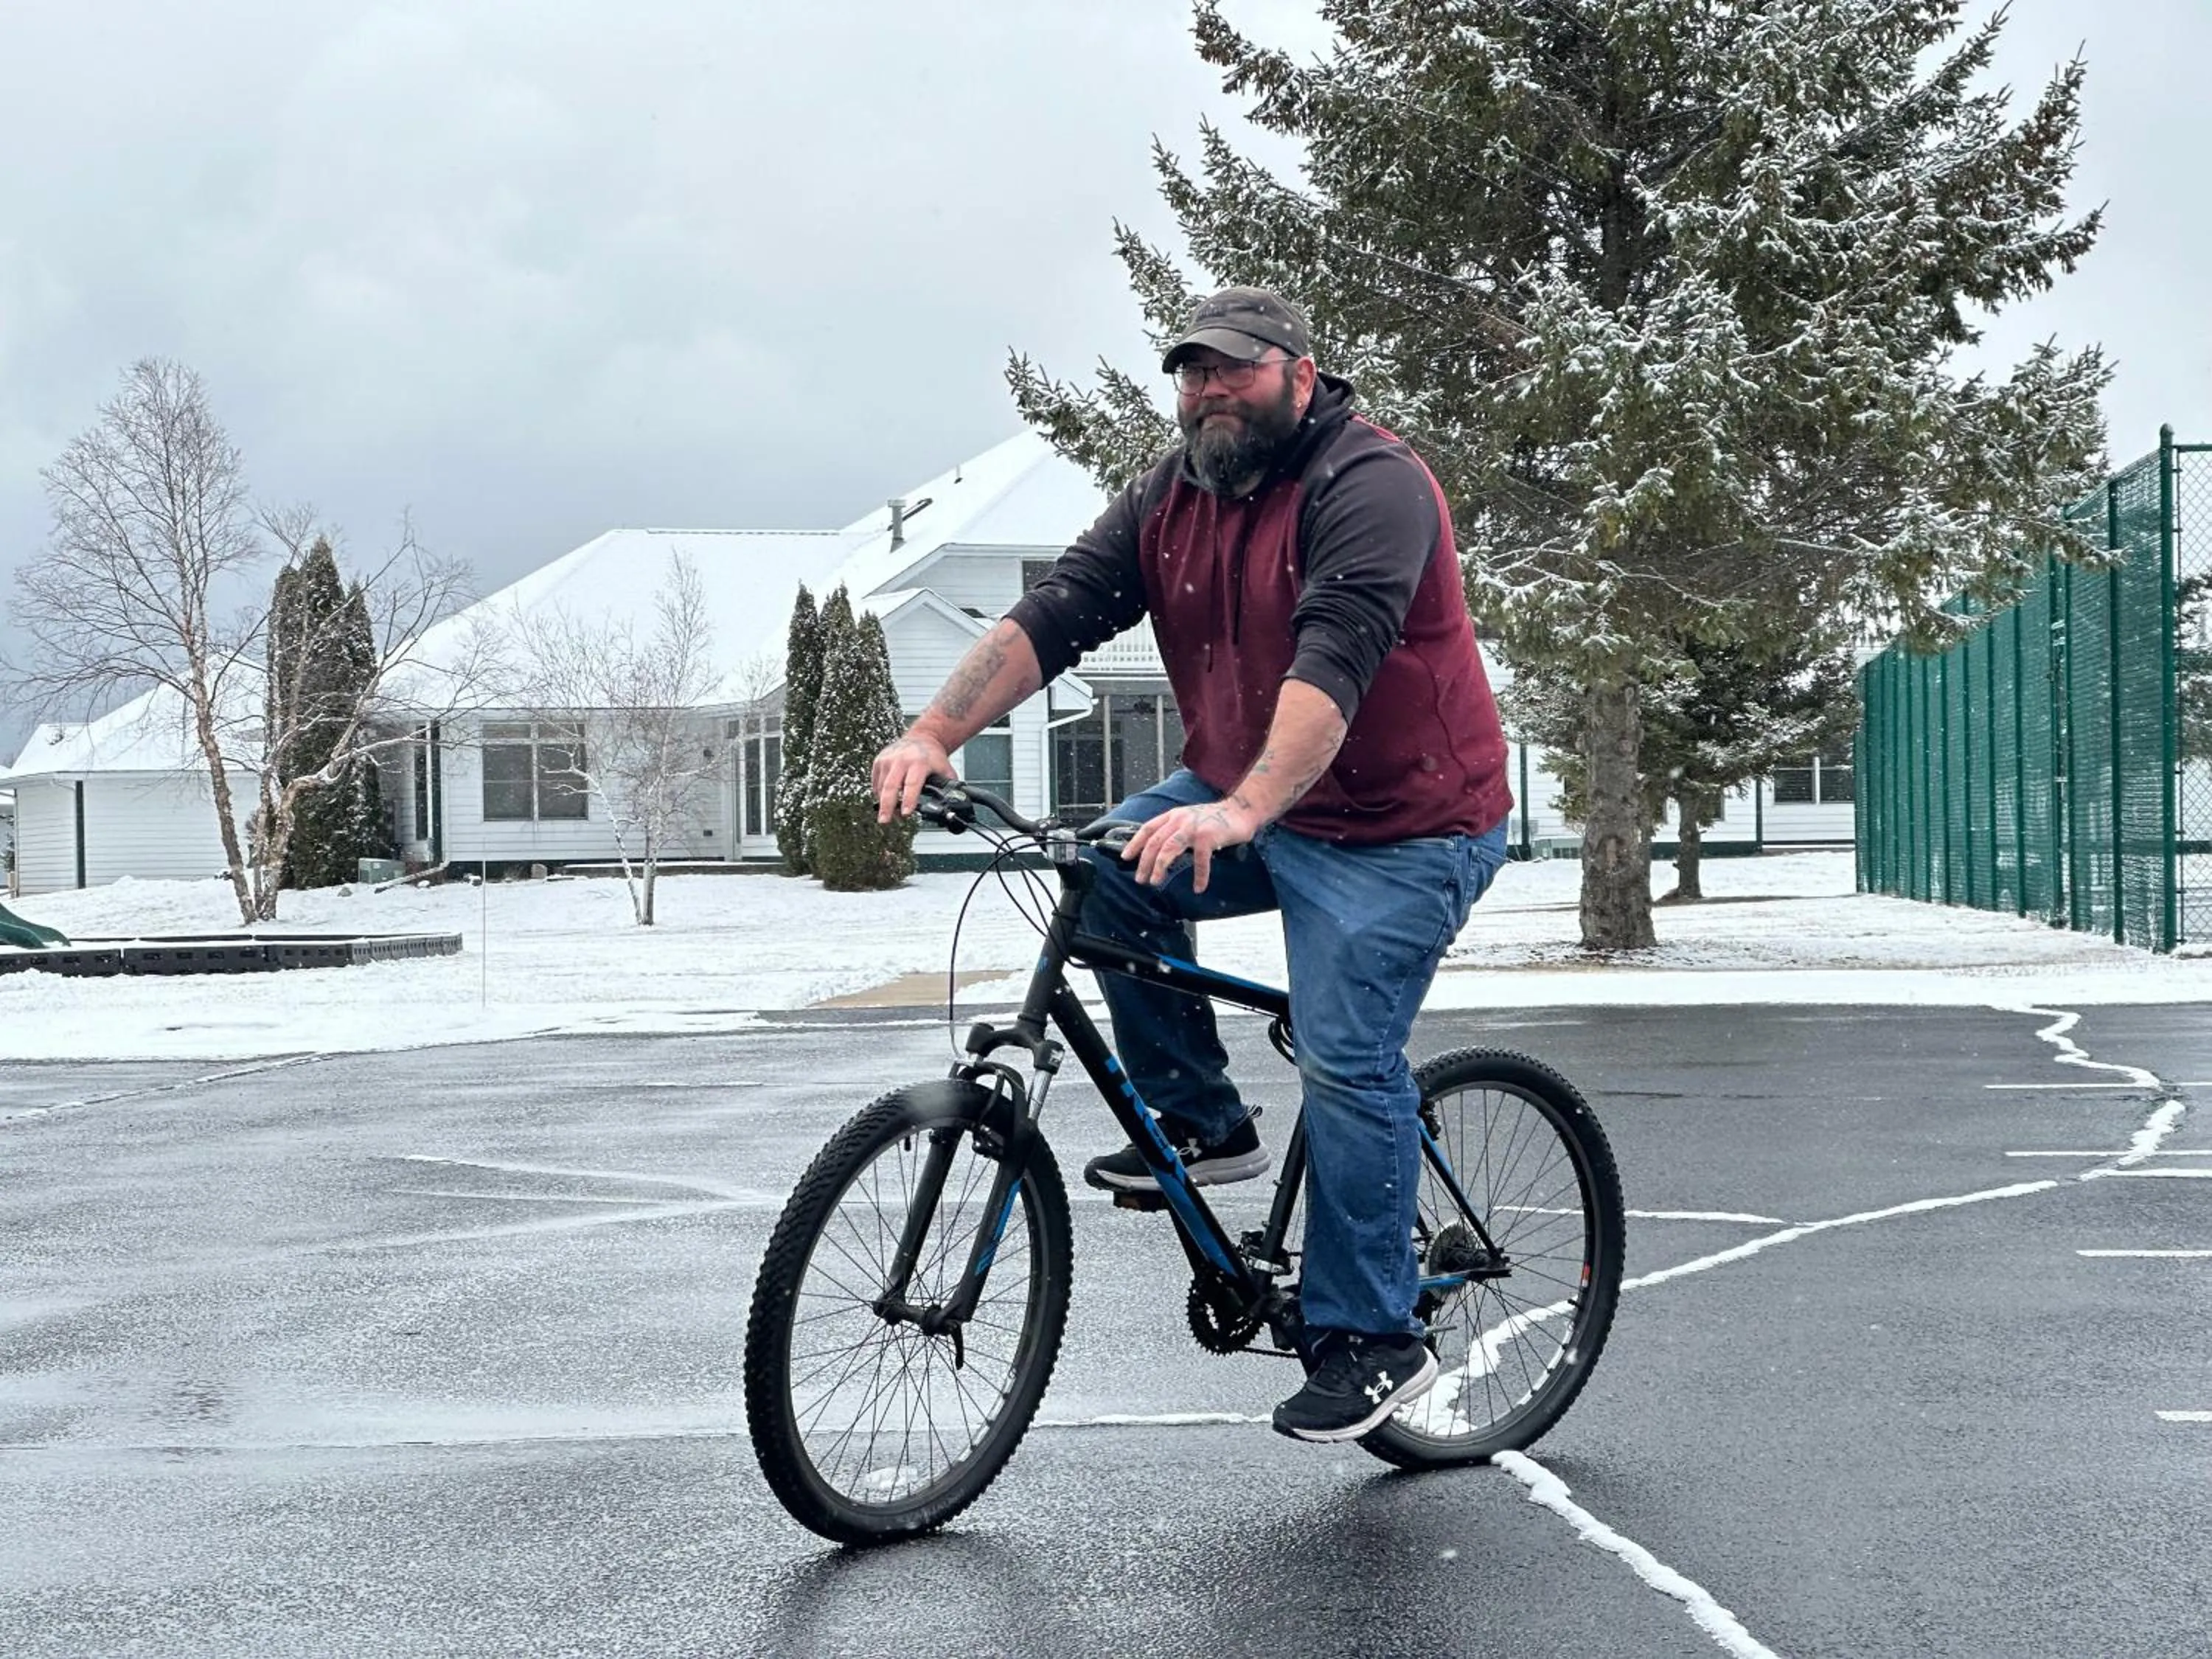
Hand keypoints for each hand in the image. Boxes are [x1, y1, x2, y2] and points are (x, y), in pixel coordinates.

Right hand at [873, 731, 952, 822]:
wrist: (922, 737)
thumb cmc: (933, 756)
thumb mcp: (945, 769)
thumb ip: (949, 787)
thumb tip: (955, 803)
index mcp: (919, 762)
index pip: (912, 784)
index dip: (908, 800)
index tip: (905, 813)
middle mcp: (901, 760)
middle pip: (890, 787)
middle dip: (887, 806)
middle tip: (885, 821)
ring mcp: (888, 760)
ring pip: (881, 787)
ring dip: (884, 804)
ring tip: (890, 815)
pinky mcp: (879, 761)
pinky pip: (876, 783)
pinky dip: (879, 794)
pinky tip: (886, 800)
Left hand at [1120, 799, 1262, 892]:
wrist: (1239, 811)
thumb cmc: (1214, 819)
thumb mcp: (1188, 819)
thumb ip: (1174, 830)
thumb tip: (1158, 850)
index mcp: (1173, 816)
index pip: (1147, 829)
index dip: (1135, 843)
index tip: (1125, 857)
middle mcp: (1180, 820)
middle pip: (1155, 842)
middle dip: (1144, 862)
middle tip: (1140, 879)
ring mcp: (1193, 828)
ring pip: (1169, 849)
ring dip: (1159, 867)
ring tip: (1155, 881)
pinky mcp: (1208, 837)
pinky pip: (1200, 861)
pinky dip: (1199, 876)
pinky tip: (1198, 887)